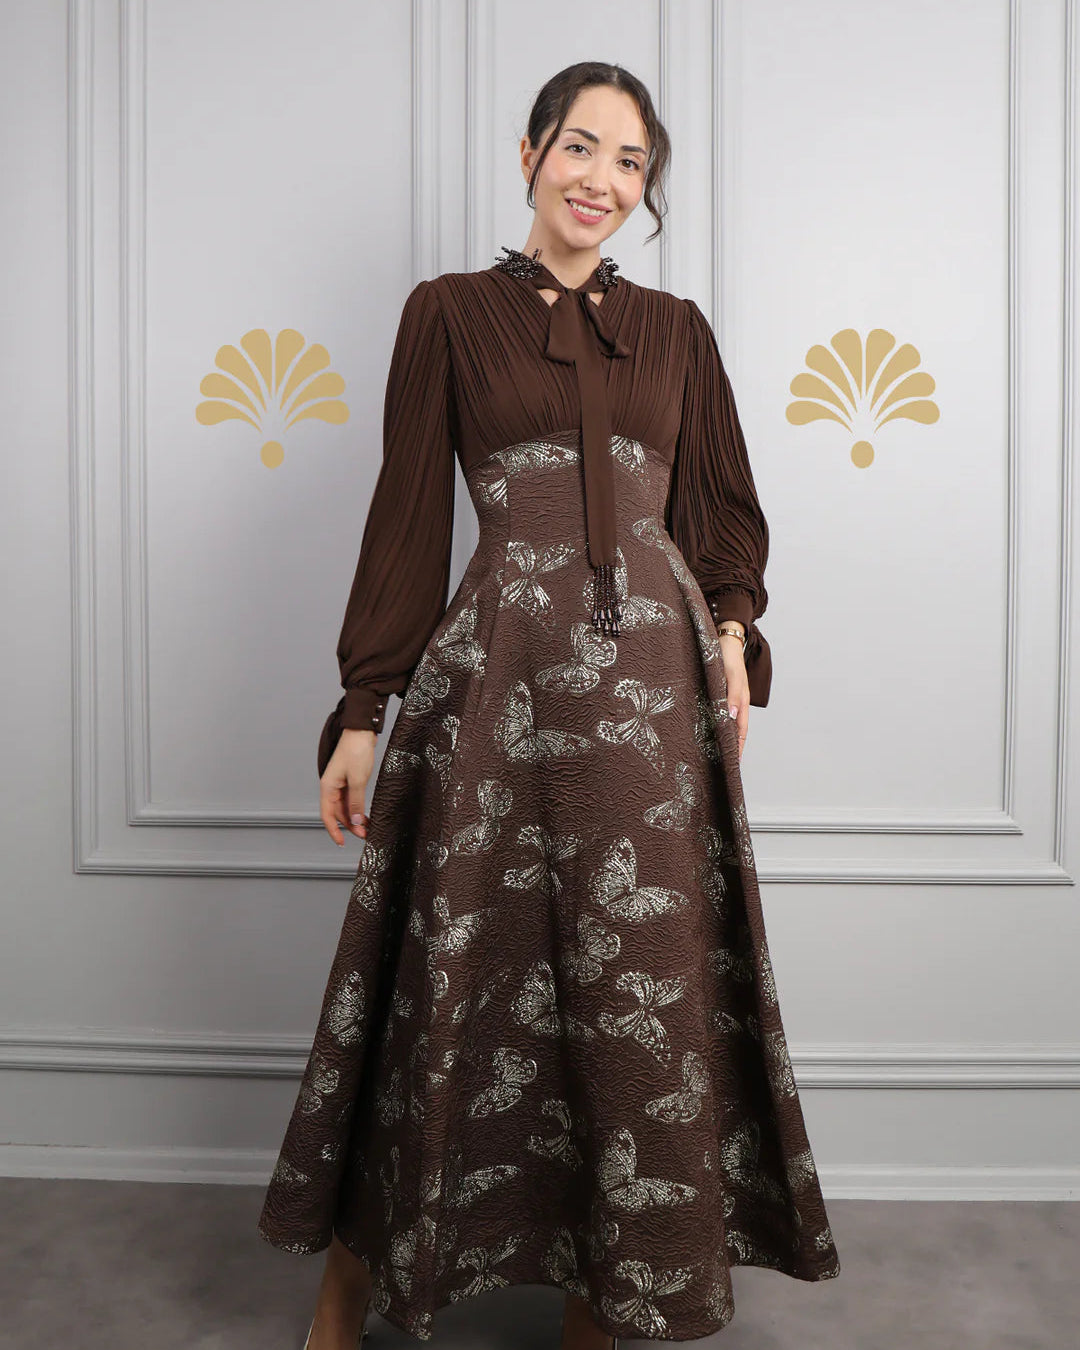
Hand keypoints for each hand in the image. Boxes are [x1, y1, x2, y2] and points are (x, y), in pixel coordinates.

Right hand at [320, 728, 376, 844]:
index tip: (341, 842)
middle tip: (365, 835)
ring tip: (368, 827)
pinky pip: (352, 799)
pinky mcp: (350, 780)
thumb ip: (356, 801)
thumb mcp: (358, 779)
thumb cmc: (356, 751)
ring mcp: (341, 784)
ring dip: (355, 818)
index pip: (327, 815)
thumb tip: (354, 821)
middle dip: (350, 826)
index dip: (333, 831)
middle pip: (338, 813)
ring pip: (345, 807)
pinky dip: (358, 808)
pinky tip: (367, 815)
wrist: (362, 732)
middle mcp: (331, 787)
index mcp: (328, 787)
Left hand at [717, 633, 749, 758]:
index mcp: (741, 701)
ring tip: (713, 754)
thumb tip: (732, 717)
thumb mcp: (731, 676)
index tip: (733, 765)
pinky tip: (705, 730)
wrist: (723, 638)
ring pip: (725, 723)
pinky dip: (715, 724)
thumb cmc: (727, 656)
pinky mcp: (717, 693)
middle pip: (734, 731)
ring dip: (721, 737)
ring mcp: (726, 698)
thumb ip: (732, 696)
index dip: (738, 748)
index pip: (741, 732)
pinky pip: (717, 713)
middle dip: (730, 748)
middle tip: (722, 766)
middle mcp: (735, 703)